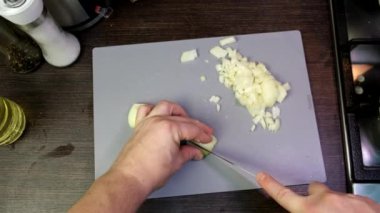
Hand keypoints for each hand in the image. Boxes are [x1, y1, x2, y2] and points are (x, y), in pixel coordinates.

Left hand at [110, 100, 212, 193]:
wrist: (130, 179)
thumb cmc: (149, 173)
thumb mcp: (176, 163)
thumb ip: (188, 153)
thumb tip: (194, 151)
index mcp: (170, 128)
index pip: (192, 129)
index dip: (203, 135)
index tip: (207, 139)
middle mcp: (158, 121)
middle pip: (182, 119)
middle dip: (195, 126)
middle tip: (203, 134)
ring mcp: (147, 122)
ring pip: (165, 107)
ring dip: (177, 111)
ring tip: (185, 119)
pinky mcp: (139, 126)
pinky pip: (147, 110)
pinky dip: (155, 110)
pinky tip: (161, 116)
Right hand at [256, 172, 379, 212]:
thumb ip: (303, 211)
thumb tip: (301, 208)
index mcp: (309, 210)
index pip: (284, 195)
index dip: (271, 185)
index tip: (262, 176)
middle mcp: (326, 200)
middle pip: (314, 190)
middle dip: (316, 198)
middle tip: (321, 211)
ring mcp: (346, 199)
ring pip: (336, 197)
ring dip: (337, 206)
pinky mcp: (364, 201)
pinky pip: (354, 202)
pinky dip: (353, 210)